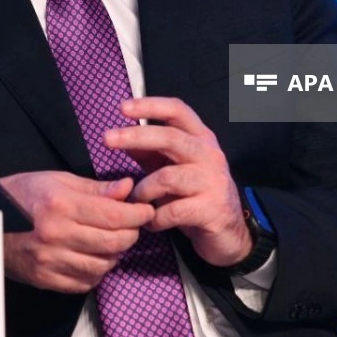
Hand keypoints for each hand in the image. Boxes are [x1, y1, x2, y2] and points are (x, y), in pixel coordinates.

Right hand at [0, 170, 155, 293]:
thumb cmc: (22, 194)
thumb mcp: (58, 180)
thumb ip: (96, 188)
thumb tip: (127, 188)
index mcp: (60, 205)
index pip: (113, 214)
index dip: (137, 214)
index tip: (145, 210)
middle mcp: (55, 234)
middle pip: (113, 242)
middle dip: (132, 234)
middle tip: (134, 225)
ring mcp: (49, 260)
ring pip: (102, 266)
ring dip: (116, 254)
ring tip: (113, 240)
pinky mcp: (45, 278)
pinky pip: (84, 283)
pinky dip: (97, 272)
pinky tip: (94, 257)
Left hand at [105, 97, 253, 267]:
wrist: (229, 232)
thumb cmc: (196, 194)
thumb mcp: (173, 168)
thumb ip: (150, 153)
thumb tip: (120, 136)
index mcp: (200, 138)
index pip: (178, 110)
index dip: (150, 105)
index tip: (123, 107)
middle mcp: (209, 154)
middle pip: (171, 137)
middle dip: (136, 136)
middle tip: (106, 139)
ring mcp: (212, 181)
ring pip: (167, 177)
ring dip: (142, 190)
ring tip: (134, 202)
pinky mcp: (211, 209)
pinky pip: (172, 211)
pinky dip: (155, 218)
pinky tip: (150, 223)